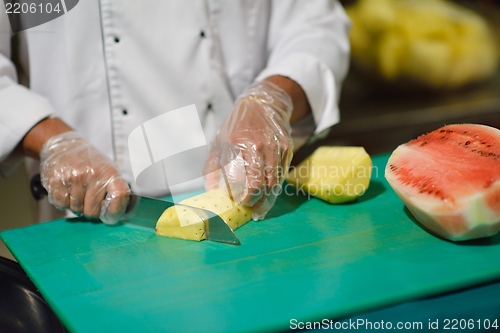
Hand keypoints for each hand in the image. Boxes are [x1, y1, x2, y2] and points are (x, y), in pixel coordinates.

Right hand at [40, 131, 129, 223]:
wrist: (64, 146)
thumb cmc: (90, 163)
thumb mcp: (108, 171)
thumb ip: (117, 190)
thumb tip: (129, 212)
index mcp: (110, 173)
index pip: (120, 195)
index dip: (116, 210)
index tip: (110, 214)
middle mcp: (93, 174)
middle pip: (93, 211)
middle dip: (90, 210)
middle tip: (88, 198)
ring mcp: (74, 177)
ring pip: (76, 210)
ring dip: (76, 206)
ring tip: (76, 190)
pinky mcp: (56, 180)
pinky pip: (61, 204)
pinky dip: (63, 202)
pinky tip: (66, 189)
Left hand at [204, 80, 293, 219]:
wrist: (263, 104)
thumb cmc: (237, 125)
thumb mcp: (219, 141)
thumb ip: (212, 167)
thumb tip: (212, 192)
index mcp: (237, 144)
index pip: (239, 179)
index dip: (238, 195)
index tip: (237, 201)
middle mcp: (258, 147)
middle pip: (259, 185)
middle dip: (254, 201)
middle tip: (249, 209)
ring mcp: (275, 148)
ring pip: (273, 183)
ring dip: (266, 200)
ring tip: (259, 209)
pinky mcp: (287, 149)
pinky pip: (281, 175)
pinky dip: (275, 188)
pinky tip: (268, 195)